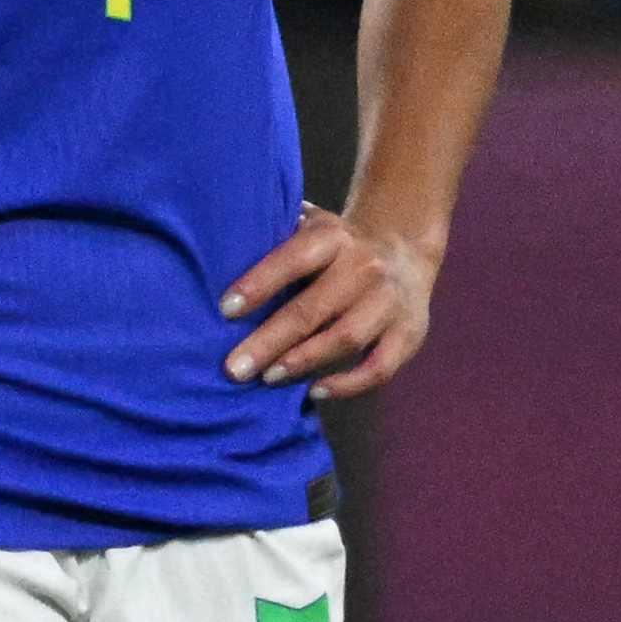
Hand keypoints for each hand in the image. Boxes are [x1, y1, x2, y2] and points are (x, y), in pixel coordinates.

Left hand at [221, 205, 435, 402]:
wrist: (404, 250)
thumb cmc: (333, 249)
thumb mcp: (307, 229)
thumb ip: (272, 240)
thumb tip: (211, 260)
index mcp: (333, 237)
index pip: (293, 259)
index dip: (259, 284)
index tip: (224, 310)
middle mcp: (365, 266)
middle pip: (313, 309)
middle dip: (269, 341)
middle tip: (234, 369)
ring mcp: (389, 301)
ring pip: (344, 338)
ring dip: (302, 361)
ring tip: (267, 378)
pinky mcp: (409, 333)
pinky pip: (379, 367)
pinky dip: (348, 385)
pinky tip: (315, 392)